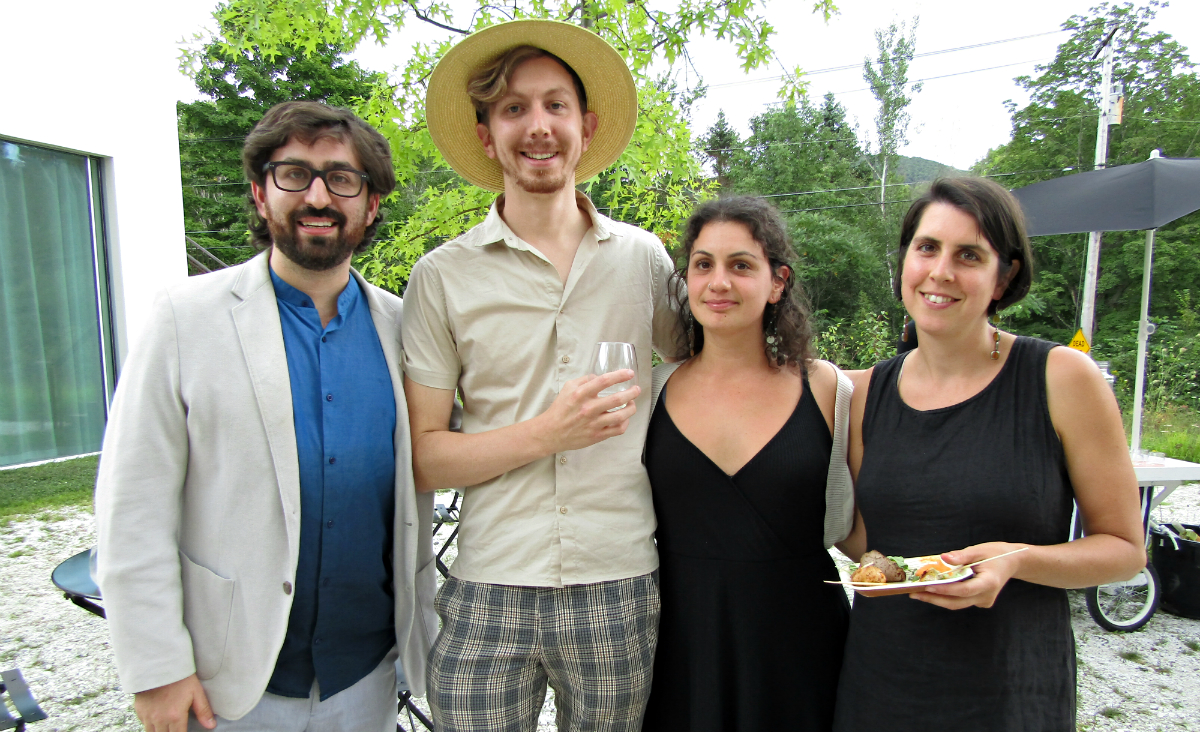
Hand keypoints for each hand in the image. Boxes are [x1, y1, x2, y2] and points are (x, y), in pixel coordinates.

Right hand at [134, 674, 214, 731]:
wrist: (159, 664)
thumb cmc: (179, 677)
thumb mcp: (196, 692)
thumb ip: (203, 711)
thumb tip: (211, 725)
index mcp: (175, 716)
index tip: (184, 731)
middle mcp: (160, 719)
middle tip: (176, 727)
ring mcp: (147, 716)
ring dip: (159, 731)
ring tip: (167, 726)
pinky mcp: (139, 711)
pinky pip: (144, 724)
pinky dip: (150, 724)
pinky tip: (157, 718)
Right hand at [538, 370, 639, 452]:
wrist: (551, 432)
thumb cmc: (560, 409)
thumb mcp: (568, 388)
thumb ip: (584, 380)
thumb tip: (599, 376)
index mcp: (580, 394)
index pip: (604, 381)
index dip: (619, 375)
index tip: (629, 373)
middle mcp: (588, 409)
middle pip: (617, 399)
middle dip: (631, 392)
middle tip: (636, 389)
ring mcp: (594, 423)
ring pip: (621, 416)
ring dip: (631, 408)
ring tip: (632, 403)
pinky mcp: (597, 435)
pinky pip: (618, 429)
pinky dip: (625, 422)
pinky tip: (625, 417)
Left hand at [909, 542, 1026, 609]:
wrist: (1012, 562)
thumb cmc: (995, 553)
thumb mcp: (979, 550)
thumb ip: (961, 555)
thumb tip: (943, 557)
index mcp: (989, 583)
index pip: (964, 590)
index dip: (945, 590)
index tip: (927, 587)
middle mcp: (987, 596)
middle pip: (957, 602)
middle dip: (934, 598)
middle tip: (913, 593)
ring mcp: (984, 601)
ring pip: (957, 603)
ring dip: (937, 598)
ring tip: (917, 592)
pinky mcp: (980, 601)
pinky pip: (960, 601)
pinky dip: (946, 596)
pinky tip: (932, 590)